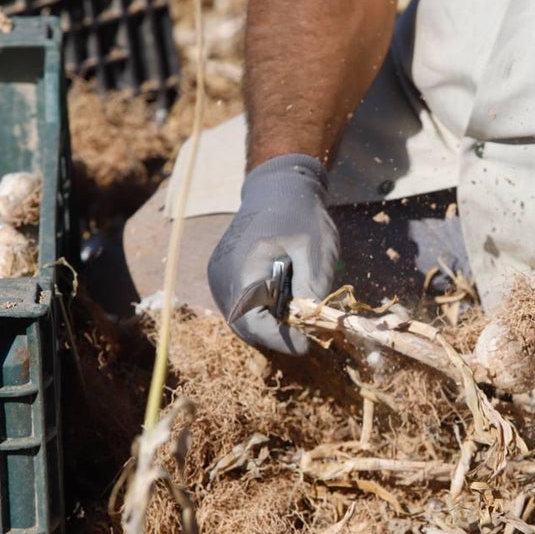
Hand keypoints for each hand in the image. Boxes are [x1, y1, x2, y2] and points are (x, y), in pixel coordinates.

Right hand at [207, 154, 338, 353]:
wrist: (276, 187)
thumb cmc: (299, 214)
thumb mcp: (315, 249)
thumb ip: (311, 286)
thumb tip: (309, 321)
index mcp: (243, 268)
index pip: (252, 321)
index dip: (279, 340)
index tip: (306, 346)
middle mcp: (222, 276)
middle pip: (244, 326)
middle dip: (275, 336)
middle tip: (306, 335)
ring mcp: (219, 276)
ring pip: (240, 319)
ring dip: (268, 326)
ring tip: (297, 317)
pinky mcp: (223, 275)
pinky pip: (239, 306)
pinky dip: (261, 313)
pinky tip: (283, 304)